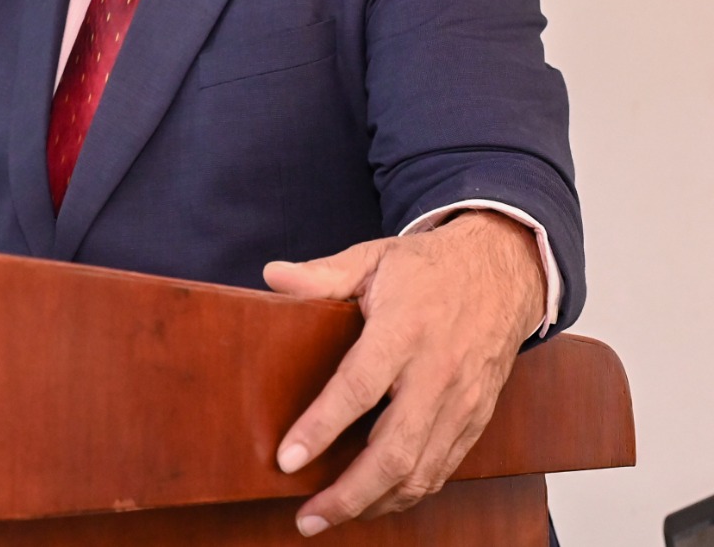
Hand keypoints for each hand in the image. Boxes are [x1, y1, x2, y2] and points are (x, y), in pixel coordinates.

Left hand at [263, 211, 545, 536]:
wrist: (502, 272)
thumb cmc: (428, 268)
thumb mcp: (373, 258)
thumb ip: (322, 274)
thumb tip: (272, 276)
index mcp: (404, 331)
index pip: (358, 388)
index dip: (321, 428)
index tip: (286, 460)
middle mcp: (436, 374)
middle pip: (393, 450)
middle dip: (349, 493)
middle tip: (306, 517)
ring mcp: (461, 402)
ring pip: (421, 471)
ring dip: (375, 503)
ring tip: (330, 517)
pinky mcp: (476, 419)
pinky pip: (442, 469)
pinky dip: (408, 494)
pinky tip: (376, 501)